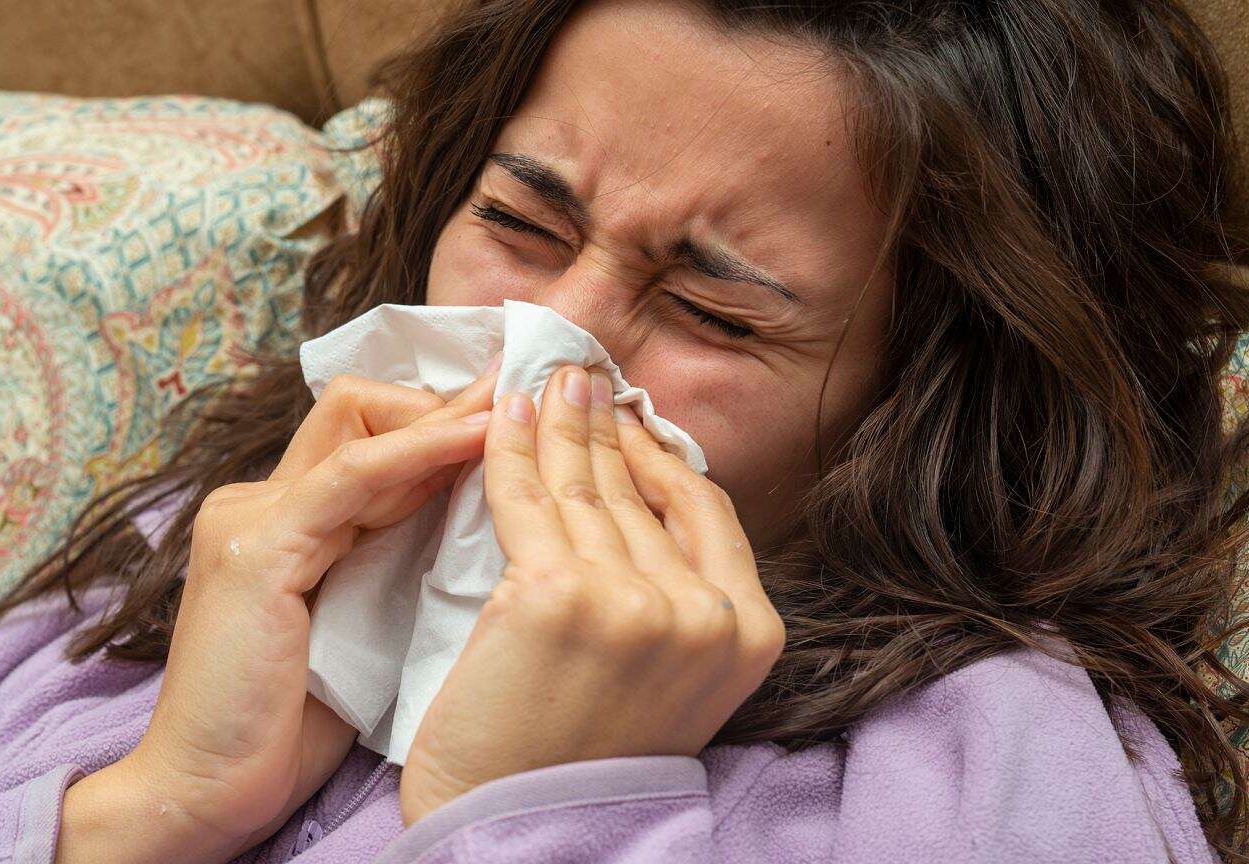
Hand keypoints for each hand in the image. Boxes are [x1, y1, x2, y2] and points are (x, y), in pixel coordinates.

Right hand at [58, 358, 500, 863]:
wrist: (205, 792)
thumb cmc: (288, 727)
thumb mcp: (359, 624)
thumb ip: (392, 563)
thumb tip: (475, 522)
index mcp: (279, 522)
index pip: (362, 435)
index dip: (438, 421)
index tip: (514, 417)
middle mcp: (255, 503)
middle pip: (359, 410)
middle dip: (445, 401)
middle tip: (521, 395)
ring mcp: (249, 519)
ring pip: (358, 426)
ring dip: (446, 413)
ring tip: (515, 399)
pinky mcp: (255, 549)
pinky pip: (351, 476)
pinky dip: (420, 450)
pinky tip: (479, 438)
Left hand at [398, 365, 785, 825]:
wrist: (513, 830)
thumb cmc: (579, 759)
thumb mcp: (671, 679)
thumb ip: (677, 595)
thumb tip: (641, 490)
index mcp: (749, 633)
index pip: (702, 510)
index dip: (655, 456)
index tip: (621, 420)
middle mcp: (703, 614)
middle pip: (642, 490)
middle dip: (600, 425)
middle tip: (575, 373)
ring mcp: (634, 604)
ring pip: (584, 488)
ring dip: (555, 422)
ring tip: (538, 381)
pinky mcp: (557, 598)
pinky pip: (526, 501)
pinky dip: (506, 449)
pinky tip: (499, 413)